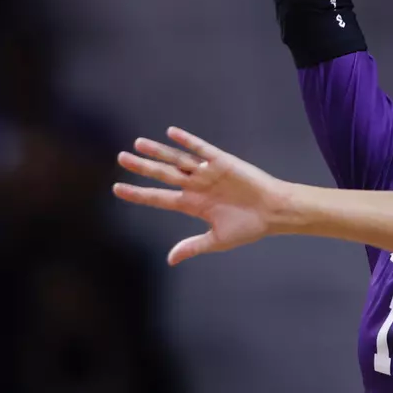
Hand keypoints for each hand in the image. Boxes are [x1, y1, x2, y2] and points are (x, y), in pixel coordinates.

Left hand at [114, 128, 288, 265]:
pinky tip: (171, 133)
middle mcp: (196, 186)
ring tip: (138, 144)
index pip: (159, 197)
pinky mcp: (222, 161)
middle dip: (142, 167)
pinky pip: (202, 149)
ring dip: (159, 152)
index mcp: (192, 205)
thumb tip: (170, 260)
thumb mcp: (217, 240)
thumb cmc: (249, 227)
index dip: (139, 194)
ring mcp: (207, 173)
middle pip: (163, 174)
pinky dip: (187, 141)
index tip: (117, 189)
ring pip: (177, 160)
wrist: (274, 213)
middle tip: (120, 158)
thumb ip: (192, 246)